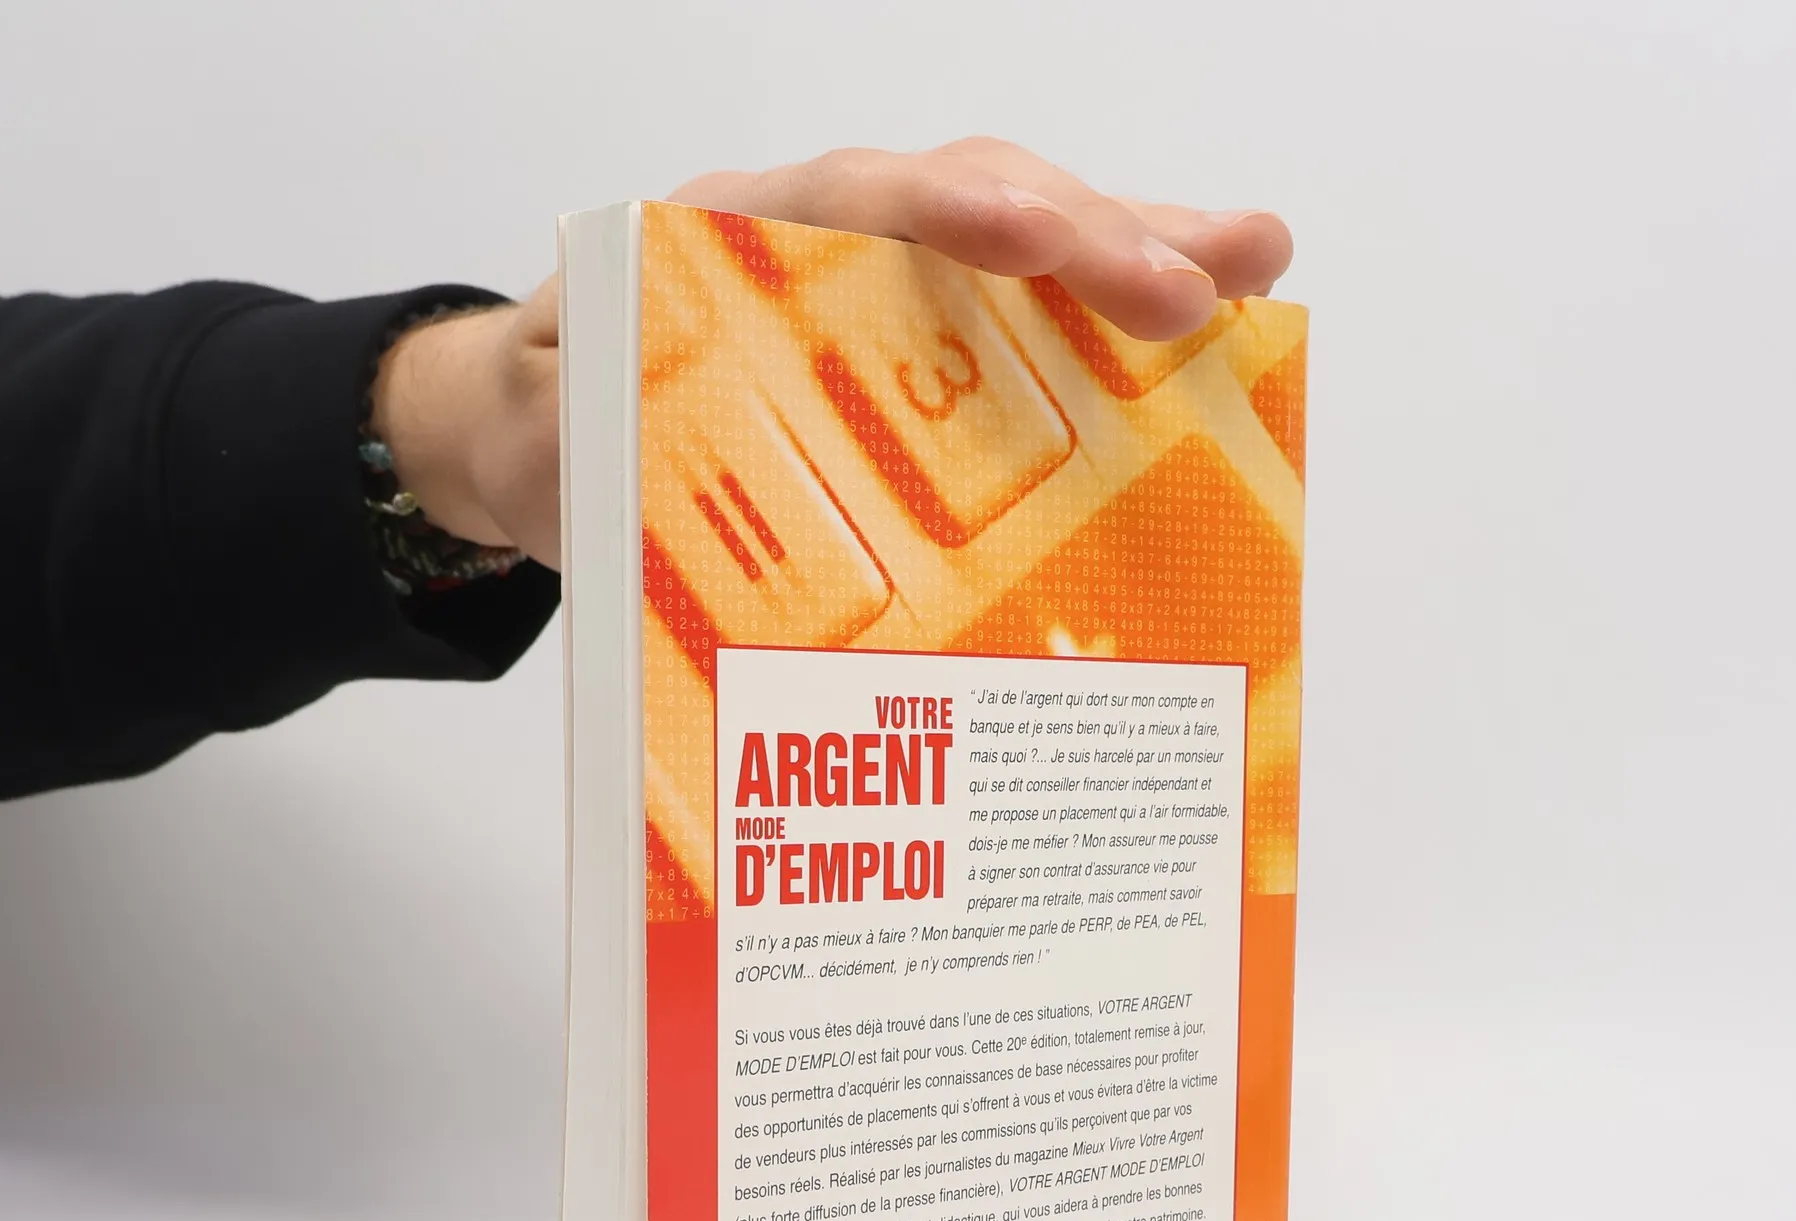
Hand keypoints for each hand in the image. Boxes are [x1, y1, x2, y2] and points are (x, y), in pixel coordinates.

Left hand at [373, 138, 1293, 571]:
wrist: (542, 430)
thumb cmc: (558, 420)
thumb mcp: (547, 427)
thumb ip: (590, 422)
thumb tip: (638, 443)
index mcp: (732, 243)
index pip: (858, 202)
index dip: (953, 216)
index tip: (1037, 239)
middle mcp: (825, 243)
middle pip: (973, 204)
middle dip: (1093, 233)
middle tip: (1212, 278)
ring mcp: (882, 289)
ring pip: (1020, 248)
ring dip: (1137, 254)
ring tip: (1254, 270)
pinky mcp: (917, 351)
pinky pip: (1023, 324)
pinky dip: (1108, 324)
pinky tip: (1200, 340)